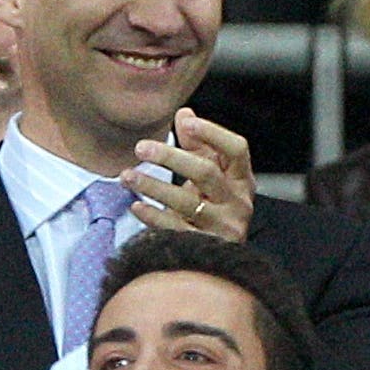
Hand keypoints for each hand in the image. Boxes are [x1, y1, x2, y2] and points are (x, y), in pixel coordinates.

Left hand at [124, 108, 256, 241]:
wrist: (220, 256)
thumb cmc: (214, 206)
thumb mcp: (212, 174)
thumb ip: (199, 145)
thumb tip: (184, 113)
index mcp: (242, 179)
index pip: (237, 149)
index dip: (213, 133)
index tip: (185, 123)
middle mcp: (238, 201)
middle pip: (206, 173)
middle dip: (171, 157)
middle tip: (141, 147)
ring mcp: (223, 225)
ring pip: (187, 202)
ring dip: (153, 186)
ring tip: (127, 176)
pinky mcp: (204, 246)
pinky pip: (175, 229)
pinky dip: (153, 217)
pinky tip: (136, 206)